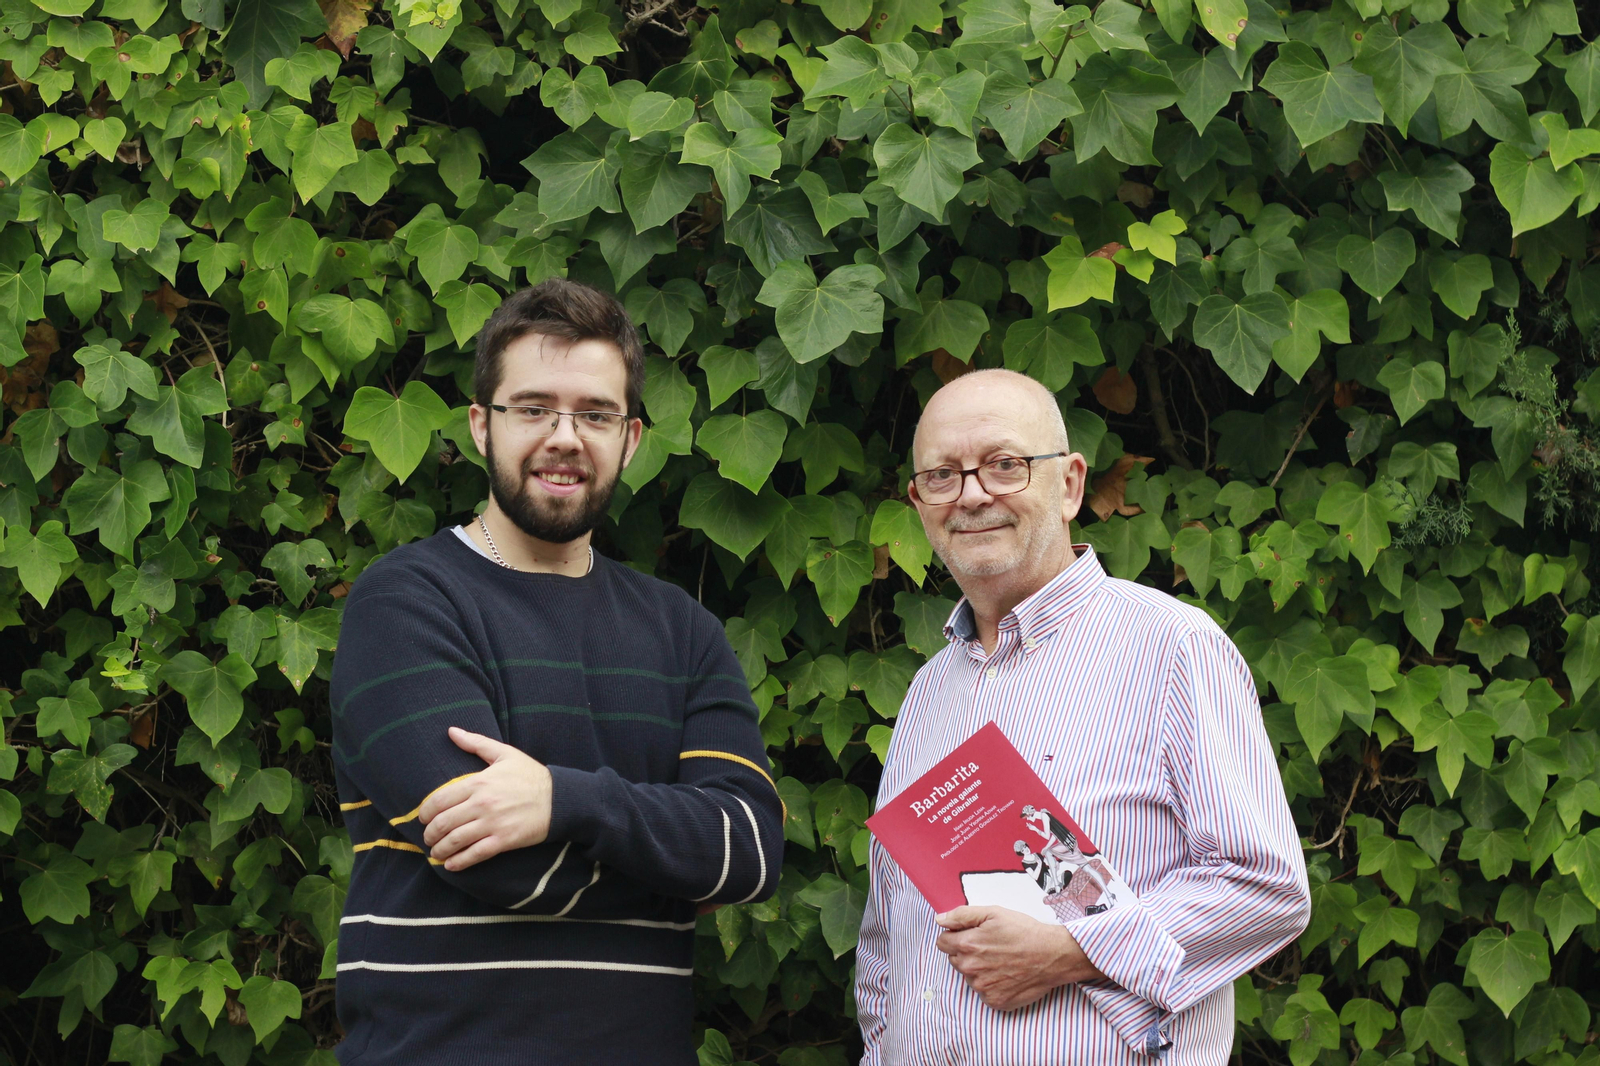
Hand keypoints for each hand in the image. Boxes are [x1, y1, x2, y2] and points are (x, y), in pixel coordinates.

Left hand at [419, 727, 552, 870]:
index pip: (440, 799)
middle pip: (443, 822)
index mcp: (479, 782)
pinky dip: (458, 862)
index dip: (426, 811)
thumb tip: (451, 731)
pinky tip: (450, 864)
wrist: (560, 799)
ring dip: (440, 849)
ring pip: (455, 840)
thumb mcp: (505, 754)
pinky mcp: (503, 841)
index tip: (423, 817)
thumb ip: (476, 743)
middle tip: (428, 837)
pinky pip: (474, 854)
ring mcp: (492, 824)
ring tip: (436, 852)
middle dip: (430, 833)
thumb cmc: (531, 775)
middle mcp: (482, 804)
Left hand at [934, 906, 1104, 1010]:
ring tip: (1000, 960)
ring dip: (978, 969)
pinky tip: (1006, 974)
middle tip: (989, 946)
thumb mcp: (993, 913)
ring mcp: (982, 988)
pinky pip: (983, 992)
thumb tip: (940, 920)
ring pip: (969, 976)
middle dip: (966, 952)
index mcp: (967, 945)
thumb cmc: (1024, 931)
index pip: (943, 943)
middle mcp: (971, 969)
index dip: (954, 936)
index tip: (969, 935)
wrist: (1052, 956)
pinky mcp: (994, 1001)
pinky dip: (991, 984)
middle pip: (955, 960)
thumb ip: (962, 915)